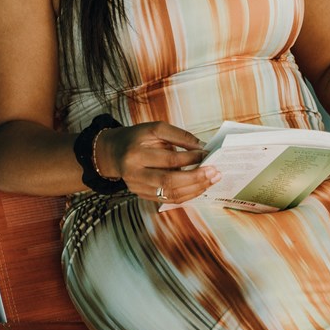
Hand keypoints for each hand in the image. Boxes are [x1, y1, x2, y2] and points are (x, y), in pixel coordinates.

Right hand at [98, 122, 220, 204]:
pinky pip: (168, 199)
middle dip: (195, 178)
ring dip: (194, 189)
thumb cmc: (137, 138)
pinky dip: (186, 195)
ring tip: (211, 181)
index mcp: (135, 154)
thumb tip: (202, 147)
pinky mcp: (143, 196)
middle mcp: (134, 174)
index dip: (190, 158)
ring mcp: (138, 188)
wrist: (114, 152)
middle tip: (214, 173)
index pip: (168, 159)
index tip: (207, 154)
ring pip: (170, 194)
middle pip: (169, 181)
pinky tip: (199, 188)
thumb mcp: (155, 129)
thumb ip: (179, 136)